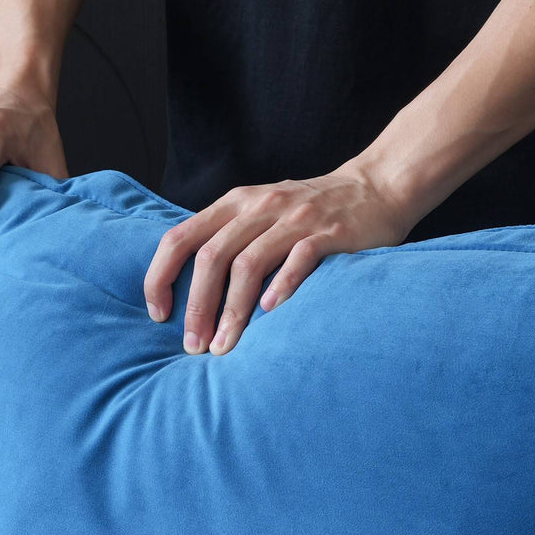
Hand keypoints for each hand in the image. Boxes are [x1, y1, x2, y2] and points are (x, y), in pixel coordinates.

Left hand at [143, 162, 415, 354]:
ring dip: (232, 311)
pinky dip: (282, 286)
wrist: (376, 187)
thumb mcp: (259, 213)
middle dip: (197, 307)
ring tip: (225, 347)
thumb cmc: (308, 212)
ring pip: (249, 264)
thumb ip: (226, 240)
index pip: (180, 238)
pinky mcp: (330, 233)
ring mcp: (295, 218)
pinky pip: (300, 259)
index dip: (161, 277)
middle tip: (193, 346)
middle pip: (212, 258)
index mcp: (234, 204)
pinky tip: (271, 314)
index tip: (158, 314)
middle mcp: (259, 207)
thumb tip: (186, 291)